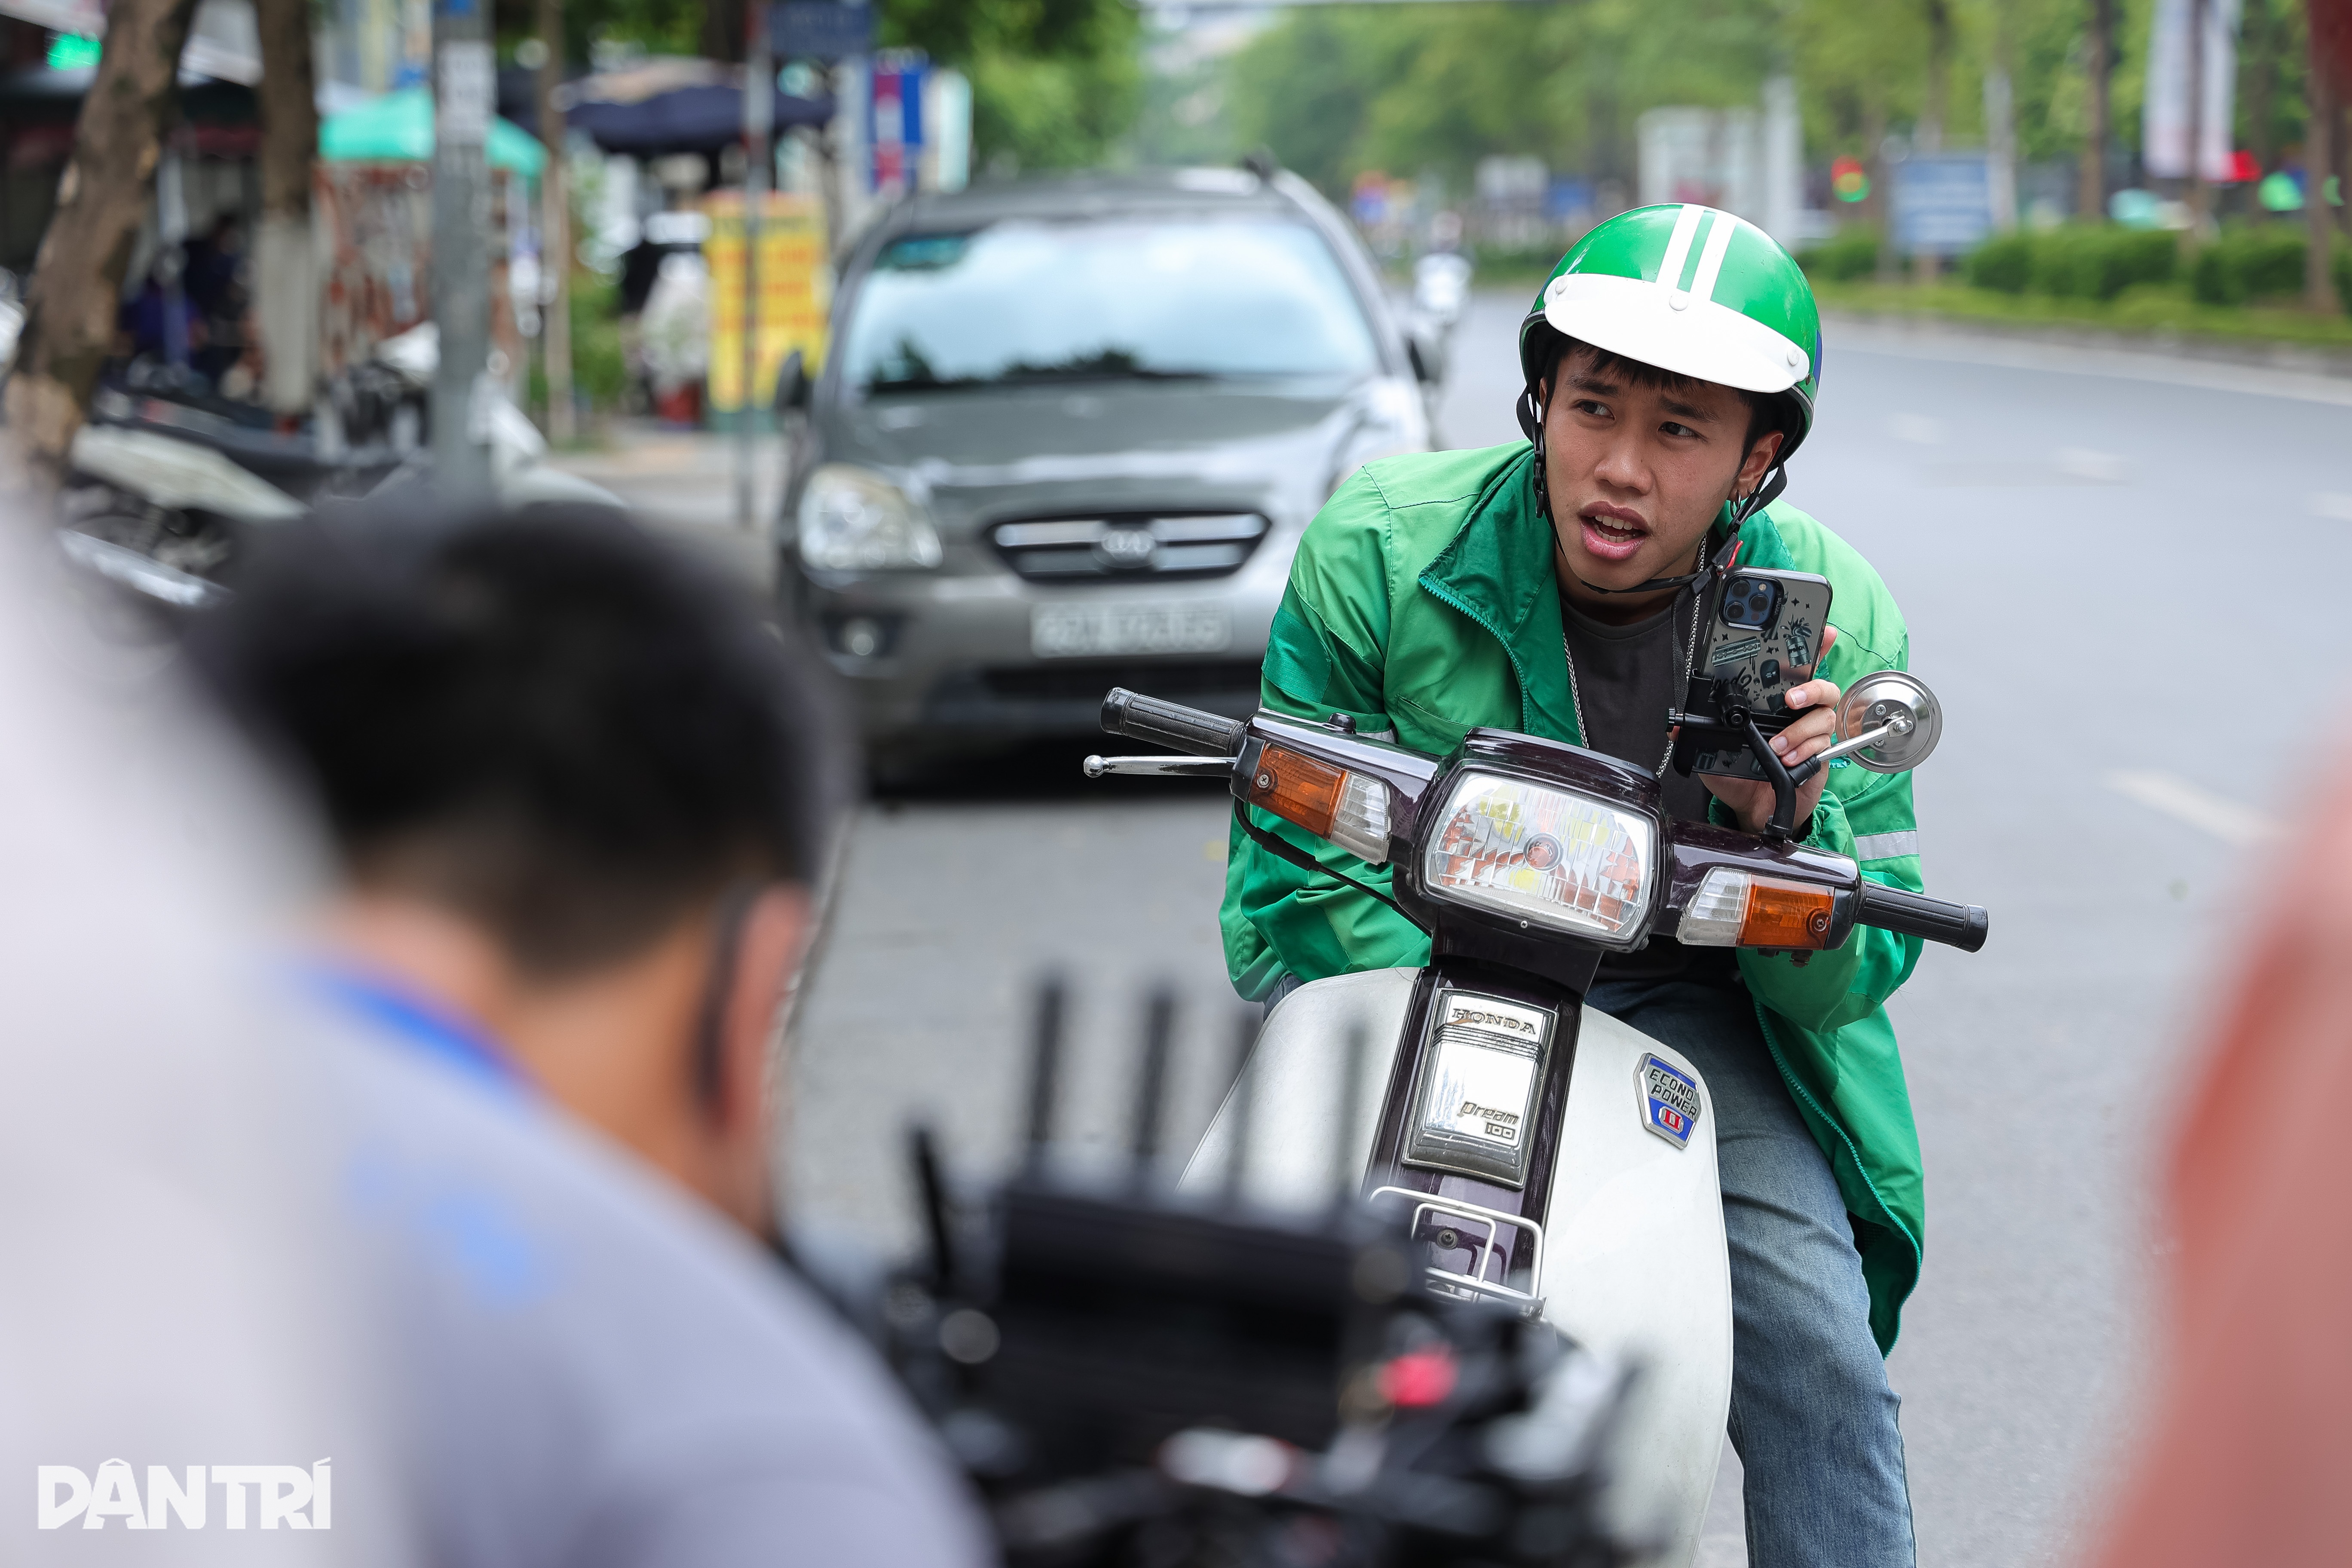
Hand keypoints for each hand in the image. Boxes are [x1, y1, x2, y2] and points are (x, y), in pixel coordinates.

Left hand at [1700, 626, 1841, 835]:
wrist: (1755, 807)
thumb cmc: (1738, 773)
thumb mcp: (1713, 752)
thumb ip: (1697, 736)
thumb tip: (1676, 728)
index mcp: (1774, 702)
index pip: (1798, 668)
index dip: (1814, 648)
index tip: (1823, 632)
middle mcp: (1799, 712)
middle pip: (1823, 686)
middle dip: (1811, 687)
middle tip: (1791, 699)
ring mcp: (1812, 732)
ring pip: (1823, 716)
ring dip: (1799, 730)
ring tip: (1778, 746)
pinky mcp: (1820, 754)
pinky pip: (1822, 744)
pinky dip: (1804, 751)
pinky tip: (1788, 759)